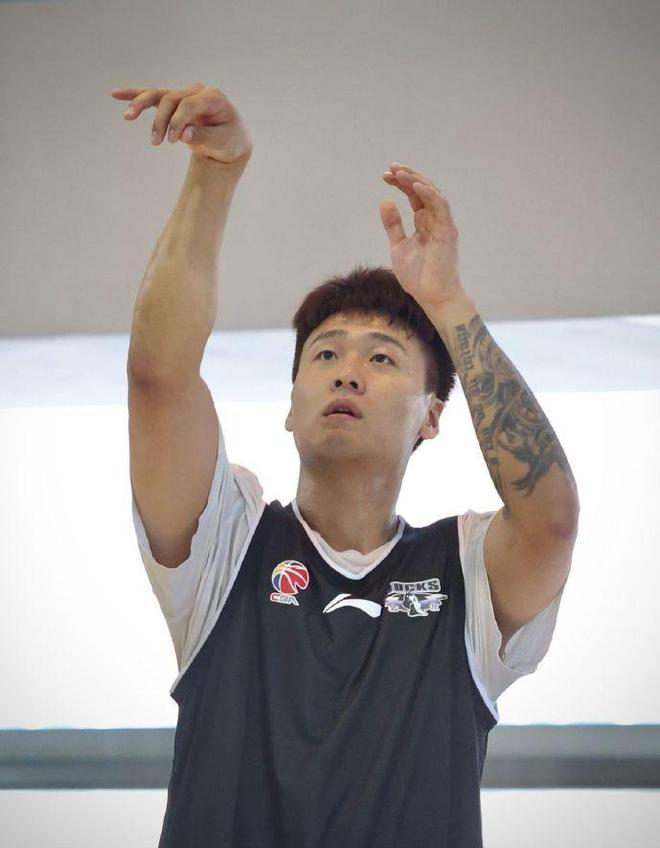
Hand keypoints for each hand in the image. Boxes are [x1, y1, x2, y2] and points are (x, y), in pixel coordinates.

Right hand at [110, 82, 252, 165]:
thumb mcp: (223, 143)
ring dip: (141, 104)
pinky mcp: (174, 103)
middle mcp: (197, 91)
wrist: (230, 140)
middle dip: (161, 120)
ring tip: (127, 117)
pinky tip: (115, 94)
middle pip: (171, 98)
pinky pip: (153, 97)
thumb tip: (183, 134)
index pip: (189, 104)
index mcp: (213, 97)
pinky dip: (136, 95)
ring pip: (158, 95)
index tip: (172, 140)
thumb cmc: (230, 140)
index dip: (178, 120)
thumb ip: (205, 138)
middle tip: (156, 143)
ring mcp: (184, 95)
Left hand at [380, 162, 462, 307]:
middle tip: (390, 168)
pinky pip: (440, 207)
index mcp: (424, 222)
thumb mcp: (399, 246)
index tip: (385, 176)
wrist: (431, 295)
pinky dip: (428, 195)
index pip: (413, 195)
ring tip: (400, 173)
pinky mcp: (448, 231)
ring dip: (416, 181)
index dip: (401, 183)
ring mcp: (442, 223)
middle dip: (407, 177)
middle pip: (423, 190)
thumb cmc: (418, 275)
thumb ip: (393, 224)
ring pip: (432, 194)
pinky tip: (415, 186)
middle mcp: (435, 219)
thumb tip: (385, 201)